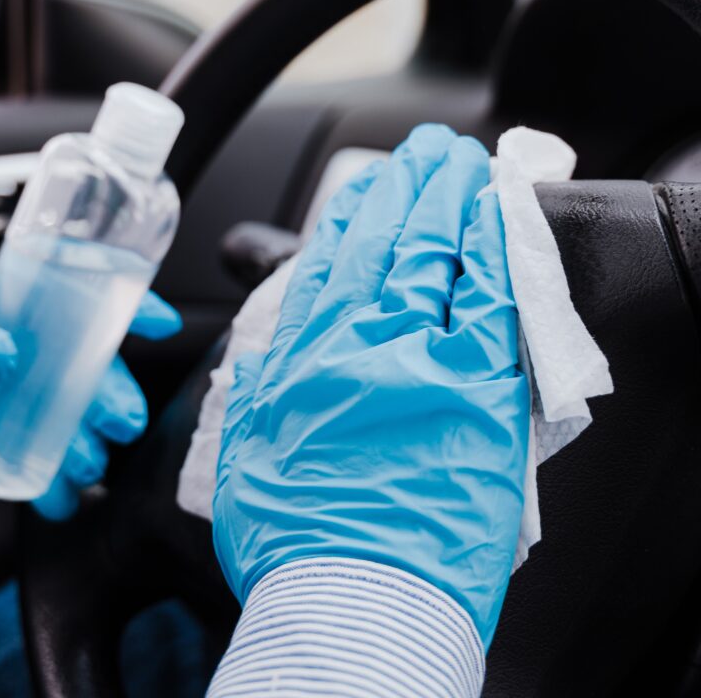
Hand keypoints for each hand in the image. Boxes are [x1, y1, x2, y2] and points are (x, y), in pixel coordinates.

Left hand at [0, 288, 179, 552]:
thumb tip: (5, 349)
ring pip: (68, 413)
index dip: (108, 306)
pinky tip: (62, 497)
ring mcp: (1, 407)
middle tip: (121, 423)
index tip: (153, 320)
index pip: (53, 303)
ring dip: (89, 438)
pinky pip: (45, 457)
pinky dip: (60, 479)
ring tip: (87, 466)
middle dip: (108, 390)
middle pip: (75, 365)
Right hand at [213, 123, 529, 647]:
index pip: (333, 258)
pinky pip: (490, 303)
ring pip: (437, 257)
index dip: (354, 211)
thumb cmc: (293, 535)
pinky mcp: (478, 392)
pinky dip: (493, 253)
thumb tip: (276, 342)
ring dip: (450, 201)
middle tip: (427, 150)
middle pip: (389, 242)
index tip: (370, 183)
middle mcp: (359, 341)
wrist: (347, 599)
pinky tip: (498, 220)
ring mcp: (420, 360)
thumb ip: (267, 378)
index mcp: (305, 352)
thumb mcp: (253, 443)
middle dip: (409, 186)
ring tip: (461, 165)